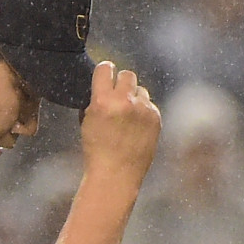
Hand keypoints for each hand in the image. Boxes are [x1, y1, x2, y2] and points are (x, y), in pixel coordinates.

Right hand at [78, 62, 158, 184]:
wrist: (116, 176)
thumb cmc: (97, 150)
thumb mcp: (88, 121)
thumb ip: (97, 99)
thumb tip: (105, 84)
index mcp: (102, 101)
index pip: (106, 68)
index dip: (105, 72)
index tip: (106, 77)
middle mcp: (124, 102)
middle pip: (127, 74)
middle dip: (122, 84)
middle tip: (118, 97)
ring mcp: (143, 110)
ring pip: (141, 90)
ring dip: (134, 98)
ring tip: (127, 118)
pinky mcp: (155, 118)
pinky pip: (150, 105)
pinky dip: (144, 113)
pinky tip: (136, 128)